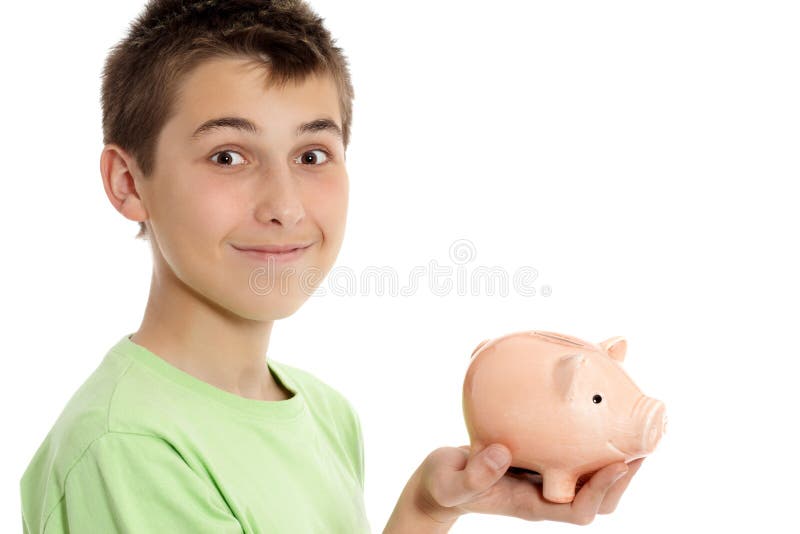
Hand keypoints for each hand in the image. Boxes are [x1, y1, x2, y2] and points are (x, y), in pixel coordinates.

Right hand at [414, 444, 643, 525]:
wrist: (438, 482)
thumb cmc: (444, 485)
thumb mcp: (451, 482)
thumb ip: (472, 474)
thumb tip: (501, 453)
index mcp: (531, 504)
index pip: (579, 509)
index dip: (603, 491)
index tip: (618, 465)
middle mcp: (545, 491)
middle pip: (598, 496)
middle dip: (623, 473)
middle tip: (640, 442)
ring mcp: (543, 474)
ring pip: (590, 471)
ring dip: (613, 452)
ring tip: (629, 422)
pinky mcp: (538, 454)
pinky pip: (571, 447)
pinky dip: (587, 430)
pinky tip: (590, 399)